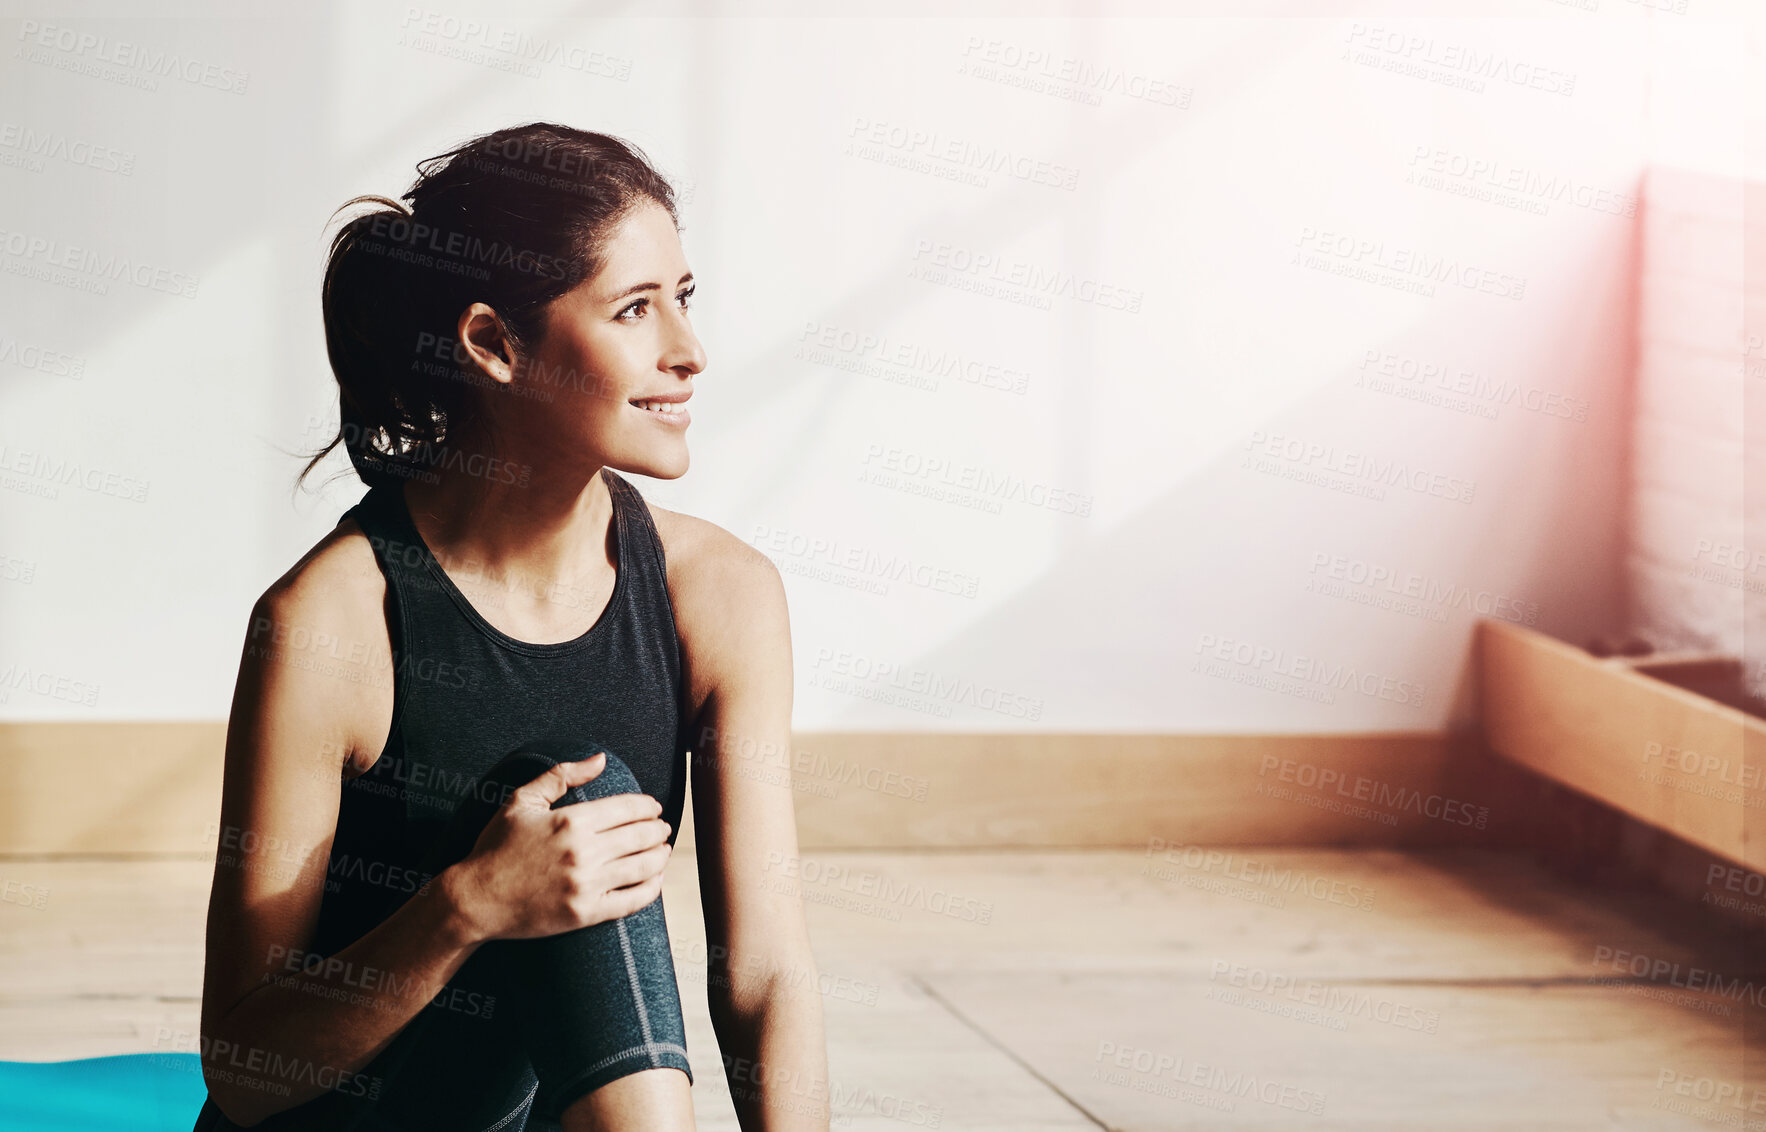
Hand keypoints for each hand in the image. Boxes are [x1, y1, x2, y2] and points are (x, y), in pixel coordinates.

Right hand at [443, 752, 673, 943]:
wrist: (476, 899)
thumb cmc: (496, 847)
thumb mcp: (522, 801)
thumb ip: (561, 775)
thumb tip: (600, 759)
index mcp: (571, 821)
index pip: (629, 808)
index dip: (649, 806)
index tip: (654, 808)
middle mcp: (583, 852)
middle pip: (642, 836)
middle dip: (659, 829)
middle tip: (663, 828)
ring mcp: (586, 885)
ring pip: (644, 867)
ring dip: (661, 856)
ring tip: (663, 850)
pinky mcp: (585, 914)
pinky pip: (633, 900)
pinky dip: (652, 888)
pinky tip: (656, 880)